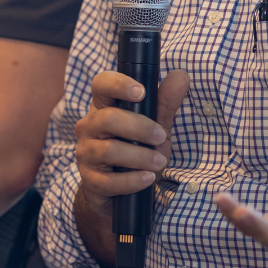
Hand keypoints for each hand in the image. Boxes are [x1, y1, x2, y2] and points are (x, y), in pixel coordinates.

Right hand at [74, 69, 190, 216]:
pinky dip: (133, 180)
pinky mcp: (90, 180)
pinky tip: (148, 178)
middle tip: (161, 136)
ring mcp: (86, 153)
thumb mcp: (155, 125)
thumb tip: (181, 75)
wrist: (121, 192)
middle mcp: (89, 126)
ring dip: (140, 157)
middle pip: (108, 118)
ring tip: (159, 162)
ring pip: (110, 150)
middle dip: (140, 127)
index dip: (119, 84)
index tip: (142, 92)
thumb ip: (166, 102)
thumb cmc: (136, 150)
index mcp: (103, 107)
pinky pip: (109, 181)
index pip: (101, 84)